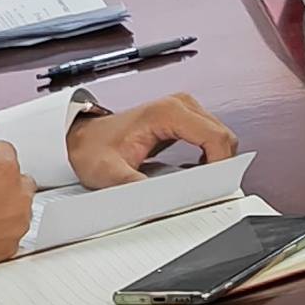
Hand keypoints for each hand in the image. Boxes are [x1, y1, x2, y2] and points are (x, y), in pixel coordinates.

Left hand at [64, 91, 239, 187]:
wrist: (81, 138)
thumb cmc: (92, 149)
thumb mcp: (108, 173)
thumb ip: (132, 186)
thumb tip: (156, 200)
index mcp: (167, 112)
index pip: (216, 137)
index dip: (221, 164)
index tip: (213, 186)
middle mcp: (180, 104)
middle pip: (223, 136)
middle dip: (220, 164)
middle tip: (205, 188)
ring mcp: (184, 108)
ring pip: (221, 135)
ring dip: (217, 159)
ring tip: (200, 181)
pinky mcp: (184, 117)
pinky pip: (211, 136)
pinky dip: (210, 154)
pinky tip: (196, 170)